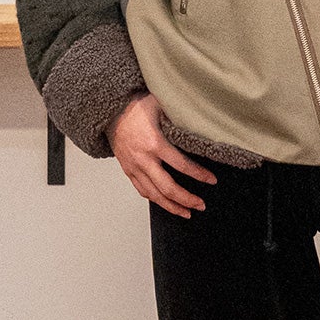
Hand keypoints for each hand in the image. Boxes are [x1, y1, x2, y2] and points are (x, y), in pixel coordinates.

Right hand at [105, 91, 217, 217]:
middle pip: (168, 188)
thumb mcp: (159, 105)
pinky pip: (143, 191)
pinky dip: (156, 200)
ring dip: (172, 207)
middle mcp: (143, 159)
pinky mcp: (128, 171)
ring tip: (187, 213)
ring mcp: (134, 167)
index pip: (182, 165)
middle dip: (187, 199)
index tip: (211, 180)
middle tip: (201, 205)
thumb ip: (178, 117)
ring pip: (155, 195)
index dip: (199, 175)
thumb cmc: (135, 107)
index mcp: (154, 143)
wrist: (108, 110)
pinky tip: (167, 204)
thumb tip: (200, 122)